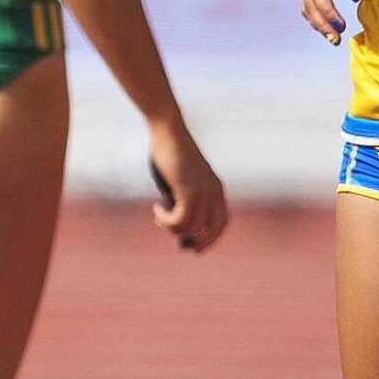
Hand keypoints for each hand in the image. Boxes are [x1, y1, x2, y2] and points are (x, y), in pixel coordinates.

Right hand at [148, 124, 227, 253]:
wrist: (167, 131)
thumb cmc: (168, 154)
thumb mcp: (177, 183)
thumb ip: (180, 202)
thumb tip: (177, 226)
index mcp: (216, 189)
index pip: (221, 223)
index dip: (210, 239)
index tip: (193, 247)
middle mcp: (215, 192)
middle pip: (212, 231)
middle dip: (197, 243)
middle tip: (179, 246)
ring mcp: (205, 192)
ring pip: (193, 228)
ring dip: (172, 227)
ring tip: (159, 215)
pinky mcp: (190, 190)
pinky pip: (181, 220)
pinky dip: (166, 220)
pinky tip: (157, 208)